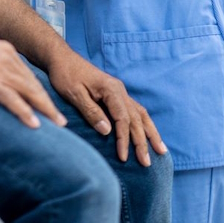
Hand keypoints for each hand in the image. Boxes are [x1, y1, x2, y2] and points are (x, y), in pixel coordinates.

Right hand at [0, 33, 67, 128]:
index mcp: (7, 52)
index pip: (28, 75)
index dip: (39, 92)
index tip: (47, 104)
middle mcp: (9, 60)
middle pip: (35, 86)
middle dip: (49, 104)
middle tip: (61, 119)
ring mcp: (2, 72)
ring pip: (31, 94)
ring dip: (45, 111)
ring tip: (56, 124)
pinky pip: (14, 101)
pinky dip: (26, 113)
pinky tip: (34, 123)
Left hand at [47, 51, 167, 165]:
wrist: (62, 58)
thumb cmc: (65, 75)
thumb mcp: (73, 93)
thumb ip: (91, 111)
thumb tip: (108, 131)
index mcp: (111, 89)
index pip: (123, 118)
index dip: (124, 139)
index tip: (123, 157)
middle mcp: (120, 90)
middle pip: (136, 119)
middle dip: (142, 142)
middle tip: (147, 163)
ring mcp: (120, 92)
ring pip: (141, 114)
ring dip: (151, 133)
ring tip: (161, 151)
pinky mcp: (116, 94)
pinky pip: (136, 111)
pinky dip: (144, 124)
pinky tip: (148, 134)